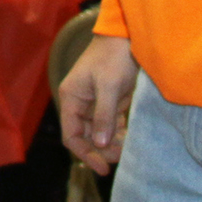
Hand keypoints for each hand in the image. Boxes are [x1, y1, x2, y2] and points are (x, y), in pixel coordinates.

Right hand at [57, 34, 135, 173]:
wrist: (128, 34)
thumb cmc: (114, 55)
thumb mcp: (109, 85)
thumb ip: (104, 115)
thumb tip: (101, 144)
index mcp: (71, 97)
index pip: (72, 135)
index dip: (85, 154)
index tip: (103, 168)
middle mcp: (80, 102)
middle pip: (85, 137)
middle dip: (102, 150)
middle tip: (122, 156)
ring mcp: (95, 102)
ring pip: (99, 133)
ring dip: (112, 143)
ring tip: (128, 149)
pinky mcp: (110, 101)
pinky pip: (111, 124)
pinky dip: (119, 134)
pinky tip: (130, 138)